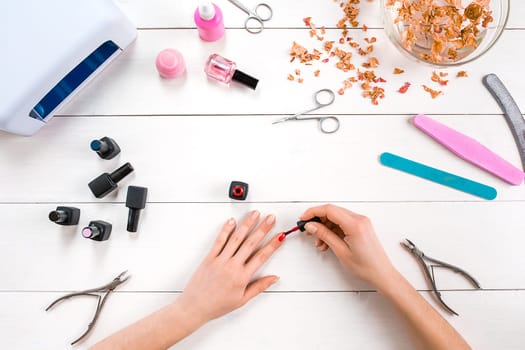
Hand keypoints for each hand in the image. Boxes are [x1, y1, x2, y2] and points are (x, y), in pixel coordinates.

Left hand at [175, 210, 283, 325]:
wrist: (195, 307)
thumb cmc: (217, 305)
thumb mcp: (242, 300)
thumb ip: (259, 287)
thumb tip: (274, 278)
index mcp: (242, 278)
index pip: (262, 256)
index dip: (273, 244)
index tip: (280, 235)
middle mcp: (232, 266)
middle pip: (251, 243)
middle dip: (263, 228)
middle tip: (271, 218)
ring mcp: (220, 260)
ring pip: (236, 238)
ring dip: (247, 224)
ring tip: (255, 214)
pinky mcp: (209, 258)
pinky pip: (219, 241)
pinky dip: (226, 229)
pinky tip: (232, 221)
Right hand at [301, 204, 395, 290]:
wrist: (381, 274)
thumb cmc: (366, 266)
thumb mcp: (340, 251)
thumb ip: (324, 235)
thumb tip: (312, 226)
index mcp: (355, 224)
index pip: (329, 209)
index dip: (313, 212)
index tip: (304, 218)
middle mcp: (359, 219)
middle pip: (332, 211)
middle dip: (318, 220)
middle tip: (309, 230)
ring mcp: (361, 222)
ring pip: (336, 217)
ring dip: (325, 227)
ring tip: (320, 242)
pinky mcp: (361, 227)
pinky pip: (343, 223)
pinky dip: (333, 230)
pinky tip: (328, 241)